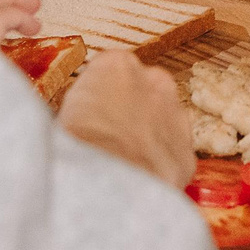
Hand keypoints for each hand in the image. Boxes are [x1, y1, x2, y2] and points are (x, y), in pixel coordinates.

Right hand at [57, 49, 195, 186]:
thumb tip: (82, 115)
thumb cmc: (75, 146)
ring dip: (149, 137)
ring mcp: (176, 116)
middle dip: (132, 111)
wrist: (103, 183)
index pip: (111, 71)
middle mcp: (154, 82)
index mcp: (118, 66)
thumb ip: (84, 102)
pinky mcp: (186, 152)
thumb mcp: (64, 109)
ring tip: (124, 161)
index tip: (92, 114)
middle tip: (110, 136)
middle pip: (144, 92)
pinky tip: (140, 178)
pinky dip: (160, 166)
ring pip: (163, 122)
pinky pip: (172, 156)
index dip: (100, 96)